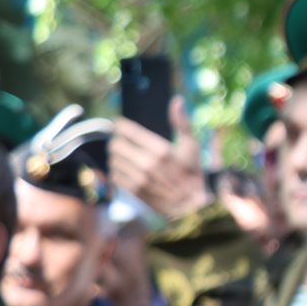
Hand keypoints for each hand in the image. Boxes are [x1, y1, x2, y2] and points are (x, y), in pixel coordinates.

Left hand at [110, 100, 208, 218]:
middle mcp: (147, 164)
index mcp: (161, 150)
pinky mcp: (134, 190)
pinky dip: (117, 169)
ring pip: (113, 159)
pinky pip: (114, 174)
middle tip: (123, 139)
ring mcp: (138, 178)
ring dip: (116, 155)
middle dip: (117, 139)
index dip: (121, 124)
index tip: (122, 124)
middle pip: (115, 144)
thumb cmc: (193, 173)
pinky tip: (127, 168)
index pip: (126, 130)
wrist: (192, 205)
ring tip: (126, 154)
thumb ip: (182, 122)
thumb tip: (177, 100)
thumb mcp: (192, 146)